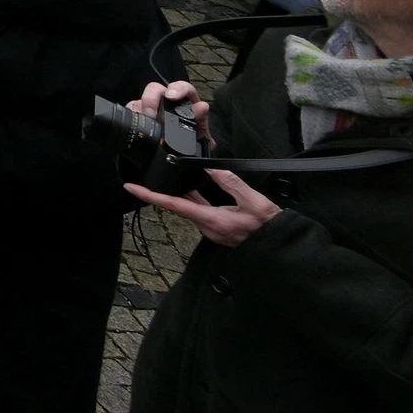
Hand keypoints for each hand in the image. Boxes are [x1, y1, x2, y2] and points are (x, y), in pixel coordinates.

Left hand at [126, 164, 280, 244]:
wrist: (281, 246)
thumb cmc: (269, 226)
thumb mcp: (253, 201)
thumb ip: (230, 182)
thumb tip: (209, 166)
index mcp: (212, 221)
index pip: (173, 205)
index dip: (150, 195)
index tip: (131, 187)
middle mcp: (207, 227)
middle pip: (177, 206)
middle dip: (161, 191)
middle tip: (146, 175)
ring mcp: (212, 229)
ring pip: (189, 208)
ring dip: (178, 193)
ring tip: (167, 176)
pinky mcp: (218, 227)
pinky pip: (200, 211)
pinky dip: (193, 198)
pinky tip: (192, 188)